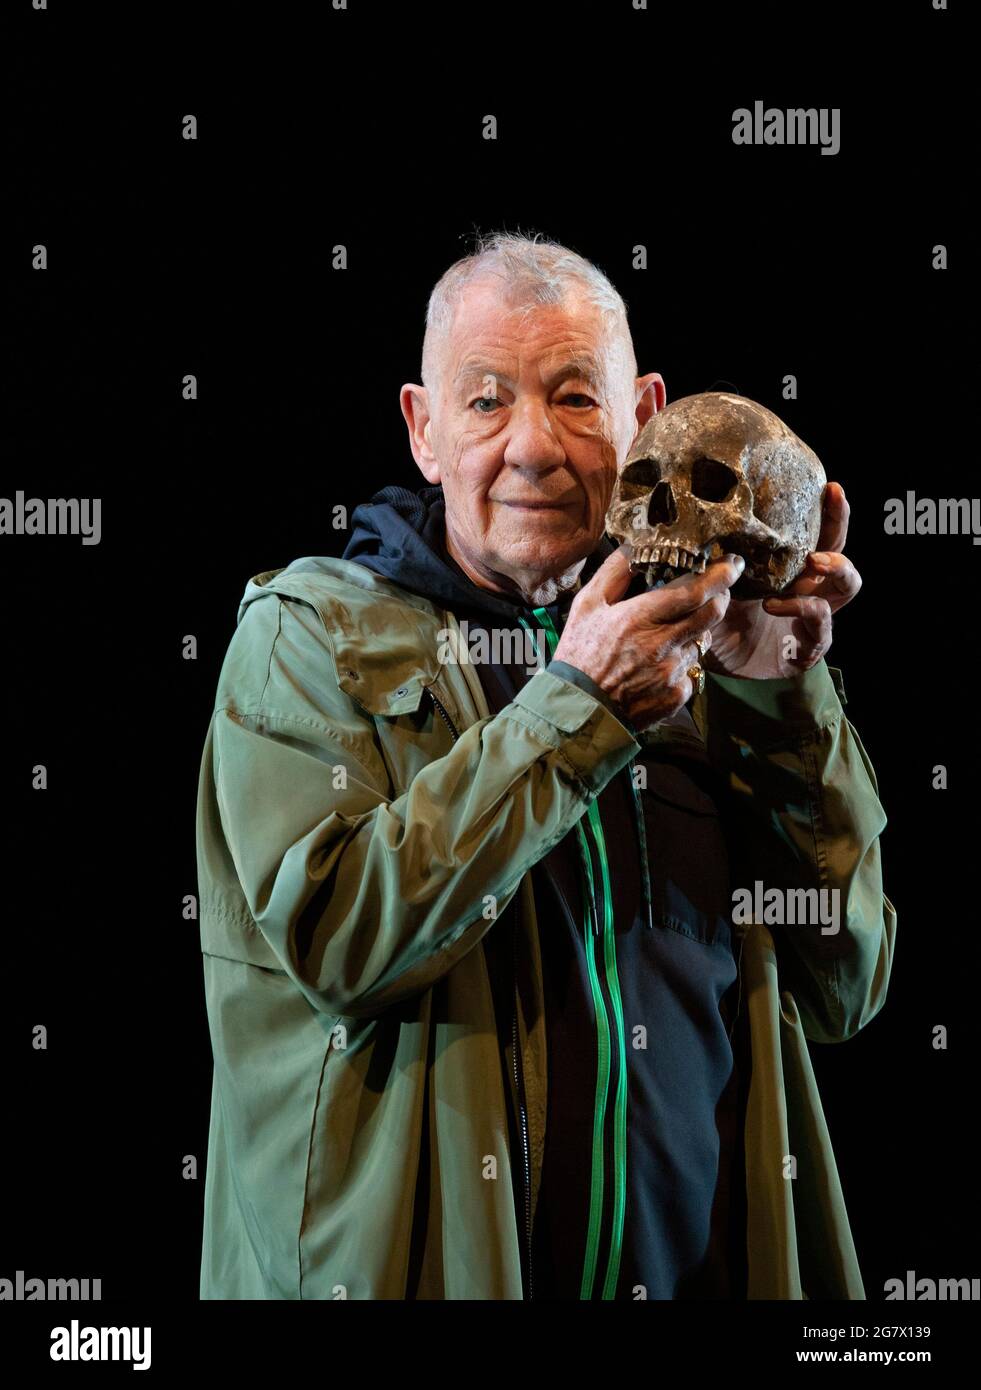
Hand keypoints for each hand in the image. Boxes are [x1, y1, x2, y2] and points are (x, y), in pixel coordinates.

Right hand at [553, 545, 743, 730]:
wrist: (579, 709)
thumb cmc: (579, 653)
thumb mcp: (585, 606)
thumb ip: (613, 573)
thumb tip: (636, 546)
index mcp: (639, 618)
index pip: (693, 591)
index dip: (720, 574)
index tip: (732, 563)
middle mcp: (661, 644)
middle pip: (712, 614)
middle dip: (721, 597)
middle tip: (716, 591)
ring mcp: (672, 672)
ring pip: (702, 642)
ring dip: (695, 633)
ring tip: (670, 635)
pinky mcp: (676, 696)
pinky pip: (692, 672)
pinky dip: (682, 664)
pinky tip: (660, 666)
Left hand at [700, 481, 861, 679]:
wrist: (713, 664)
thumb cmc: (717, 620)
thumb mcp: (714, 585)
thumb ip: (719, 561)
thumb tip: (712, 525)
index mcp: (793, 572)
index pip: (820, 536)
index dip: (831, 513)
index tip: (830, 487)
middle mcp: (810, 591)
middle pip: (843, 556)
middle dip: (838, 536)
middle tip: (817, 536)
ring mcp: (815, 619)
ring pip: (846, 587)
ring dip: (833, 570)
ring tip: (811, 562)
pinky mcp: (810, 647)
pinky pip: (822, 626)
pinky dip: (801, 610)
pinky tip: (773, 605)